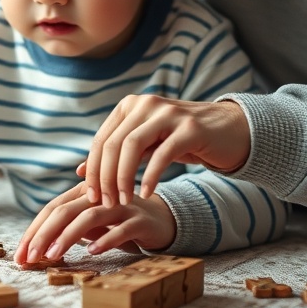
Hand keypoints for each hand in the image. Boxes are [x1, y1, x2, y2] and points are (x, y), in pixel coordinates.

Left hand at [14, 182, 176, 265]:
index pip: (52, 208)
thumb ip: (67, 228)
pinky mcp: (140, 221)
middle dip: (44, 234)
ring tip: (53, 255)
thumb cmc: (118, 222)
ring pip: (89, 217)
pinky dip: (106, 240)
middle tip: (30, 257)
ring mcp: (120, 206)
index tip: (20, 255)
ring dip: (68, 236)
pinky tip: (93, 252)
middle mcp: (100, 195)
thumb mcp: (90, 225)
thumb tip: (35, 246)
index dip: (33, 231)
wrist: (161, 219)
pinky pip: (121, 230)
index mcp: (84, 193)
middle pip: (65, 210)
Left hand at [79, 95, 249, 207]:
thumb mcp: (145, 144)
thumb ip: (115, 154)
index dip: (93, 170)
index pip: (101, 140)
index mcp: (130, 105)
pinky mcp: (190, 128)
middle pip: (113, 143)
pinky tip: (147, 194)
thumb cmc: (179, 140)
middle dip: (105, 177)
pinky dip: (150, 176)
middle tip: (105, 203)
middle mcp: (146, 104)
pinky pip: (162, 153)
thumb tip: (79, 172)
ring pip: (132, 146)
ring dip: (123, 177)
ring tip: (123, 201)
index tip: (91, 197)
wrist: (227, 130)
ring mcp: (168, 113)